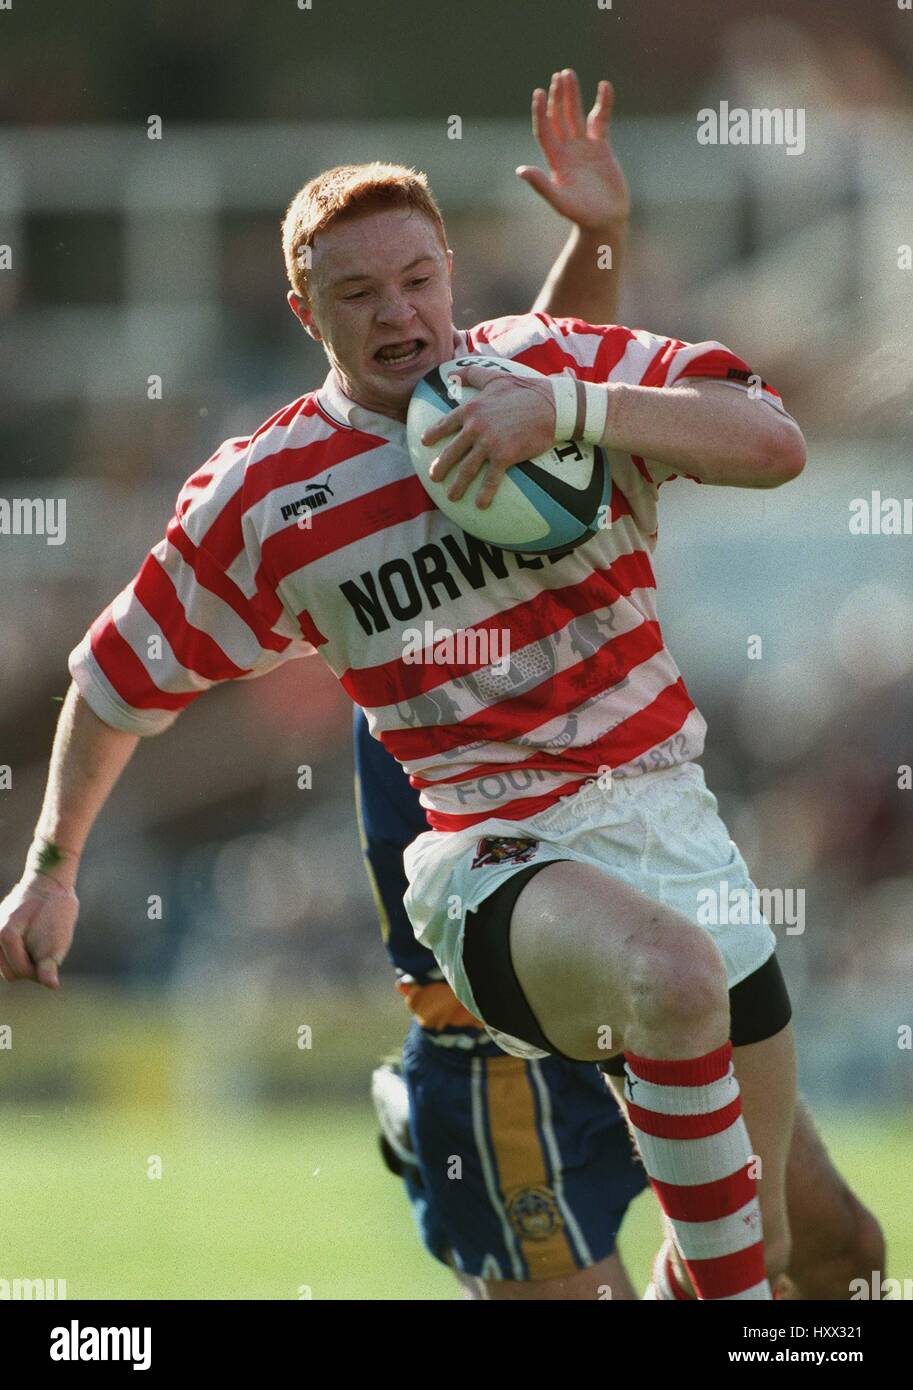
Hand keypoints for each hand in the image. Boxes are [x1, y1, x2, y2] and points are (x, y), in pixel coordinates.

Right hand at [0, 875, 78, 987]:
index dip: (38, 972)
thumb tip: (51, 985)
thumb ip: (49, 964)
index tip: (50, 962)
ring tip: (36, 950)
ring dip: (20, 963)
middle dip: (28, 969)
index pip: (19, 971)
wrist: (50, 884)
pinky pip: (2, 955)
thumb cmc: (57, 910)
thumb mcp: (59, 938)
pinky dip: (14, 956)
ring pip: (3, 966)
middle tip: (44, 956)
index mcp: (6, 934)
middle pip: (8, 972)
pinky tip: (26, 949)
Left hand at [421, 363, 557, 506]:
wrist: (551, 405)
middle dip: (440, 466)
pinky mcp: (504, 456)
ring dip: (458, 484)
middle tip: (433, 477)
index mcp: (471, 409)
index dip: (434, 434)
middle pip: (452, 451)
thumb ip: (472, 374)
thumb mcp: (495, 377)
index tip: (424, 442)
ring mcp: (489, 443)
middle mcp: (475, 427)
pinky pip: (491, 478)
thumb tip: (454, 373)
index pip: (446, 424)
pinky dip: (485, 493)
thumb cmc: (524, 389)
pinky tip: (480, 504)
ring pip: (467, 468)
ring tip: (451, 496)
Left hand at [517, 69, 629, 231]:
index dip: (541, 112)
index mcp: (556, 161)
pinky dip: (603, 104)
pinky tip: (604, 86)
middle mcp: (568, 150)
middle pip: (559, 117)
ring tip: (568, 74)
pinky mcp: (601, 147)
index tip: (539, 93)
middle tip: (558, 75)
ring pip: (576, 115)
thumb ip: (542, 185)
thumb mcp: (560, 202)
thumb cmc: (582, 216)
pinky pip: (601, 120)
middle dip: (558, 97)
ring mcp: (584, 147)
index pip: (545, 130)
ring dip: (572, 96)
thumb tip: (520, 171)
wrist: (605, 221)